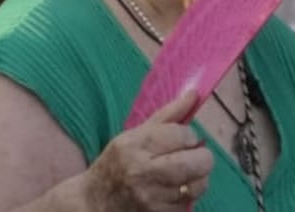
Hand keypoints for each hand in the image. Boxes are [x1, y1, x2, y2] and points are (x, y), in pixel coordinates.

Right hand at [82, 91, 213, 210]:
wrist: (92, 203)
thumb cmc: (117, 163)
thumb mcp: (135, 134)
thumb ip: (169, 114)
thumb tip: (195, 94)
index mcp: (136, 145)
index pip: (185, 135)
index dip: (189, 137)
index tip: (182, 140)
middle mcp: (142, 172)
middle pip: (198, 162)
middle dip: (202, 157)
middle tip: (192, 157)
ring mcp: (150, 198)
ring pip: (198, 185)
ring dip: (197, 178)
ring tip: (182, 174)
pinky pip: (188, 204)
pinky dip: (187, 196)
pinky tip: (173, 190)